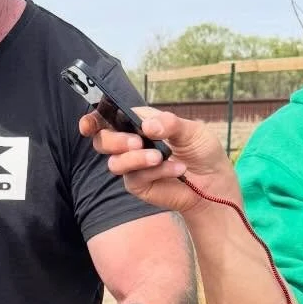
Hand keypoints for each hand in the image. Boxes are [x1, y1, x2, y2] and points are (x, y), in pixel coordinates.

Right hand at [79, 107, 237, 216]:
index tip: (88, 124)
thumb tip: (147, 125)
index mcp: (139, 124)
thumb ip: (169, 124)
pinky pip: (135, 178)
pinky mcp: (138, 185)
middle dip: (115, 140)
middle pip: (103, 140)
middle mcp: (131, 144)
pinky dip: (156, 172)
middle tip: (136, 142)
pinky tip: (177, 169)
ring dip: (136, 159)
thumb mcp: (191, 130)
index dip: (93, 120)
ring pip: (115, 163)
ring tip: (159, 157)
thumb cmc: (202, 151)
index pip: (109, 118)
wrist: (214, 182)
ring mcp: (133, 166)